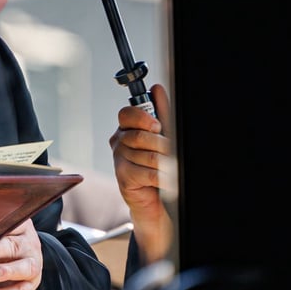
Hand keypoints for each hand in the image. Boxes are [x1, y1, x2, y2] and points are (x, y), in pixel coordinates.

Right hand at [109, 83, 173, 263]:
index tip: (157, 125)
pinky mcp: (123, 178)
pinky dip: (163, 176)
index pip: (126, 114)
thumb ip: (161, 113)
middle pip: (137, 135)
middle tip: (170, 150)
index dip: (141, 118)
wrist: (159, 201)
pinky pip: (147, 172)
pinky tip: (169, 179)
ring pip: (145, 155)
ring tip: (171, 166)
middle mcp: (120, 142)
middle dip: (160, 143)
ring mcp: (119, 160)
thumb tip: (157, 89)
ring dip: (164, 162)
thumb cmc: (160, 166)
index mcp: (127, 128)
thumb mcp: (164, 136)